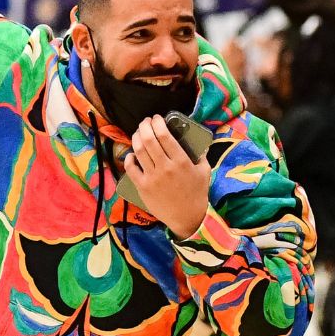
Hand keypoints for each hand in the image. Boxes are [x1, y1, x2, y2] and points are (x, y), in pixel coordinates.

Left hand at [122, 115, 210, 238]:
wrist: (187, 217)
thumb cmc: (197, 193)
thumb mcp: (205, 171)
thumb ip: (201, 155)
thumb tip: (197, 140)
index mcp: (181, 161)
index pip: (165, 136)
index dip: (158, 123)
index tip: (156, 118)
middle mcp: (165, 167)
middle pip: (149, 140)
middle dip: (145, 126)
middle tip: (145, 122)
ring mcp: (152, 177)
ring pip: (139, 151)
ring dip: (136, 138)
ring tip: (139, 133)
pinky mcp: (142, 187)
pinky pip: (131, 168)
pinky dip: (129, 158)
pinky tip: (132, 154)